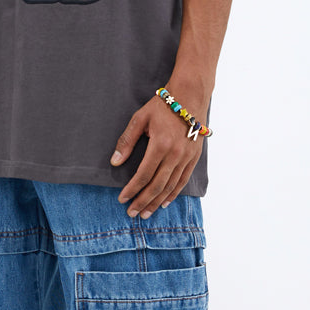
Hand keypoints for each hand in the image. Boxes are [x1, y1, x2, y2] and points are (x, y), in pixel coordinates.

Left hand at [110, 93, 206, 216]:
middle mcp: (175, 154)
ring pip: (171, 186)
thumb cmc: (162, 106)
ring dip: (157, 202)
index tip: (122, 199)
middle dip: (143, 201)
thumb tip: (115, 162)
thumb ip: (127, 141)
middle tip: (132, 213)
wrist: (190, 96)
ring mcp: (187, 157)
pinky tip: (164, 202)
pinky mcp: (194, 157)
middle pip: (157, 185)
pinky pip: (183, 180)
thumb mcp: (140, 118)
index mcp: (160, 144)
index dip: (132, 189)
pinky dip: (174, 193)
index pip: (143, 174)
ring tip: (146, 213)